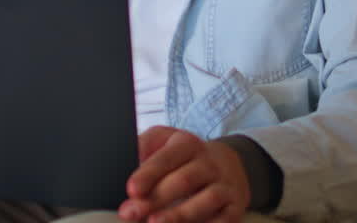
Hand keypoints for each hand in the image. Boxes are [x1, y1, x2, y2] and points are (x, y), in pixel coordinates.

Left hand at [118, 127, 250, 222]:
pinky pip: (224, 219)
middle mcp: (208, 163)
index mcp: (187, 144)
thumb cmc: (186, 156)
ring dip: (180, 214)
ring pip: (206, 199)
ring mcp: (224, 185)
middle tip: (132, 212)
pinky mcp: (235, 206)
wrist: (229, 164)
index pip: (167, 157)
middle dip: (156, 198)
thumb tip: (121, 160)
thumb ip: (144, 147)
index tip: (131, 189)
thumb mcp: (165, 141)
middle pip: (184, 180)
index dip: (149, 174)